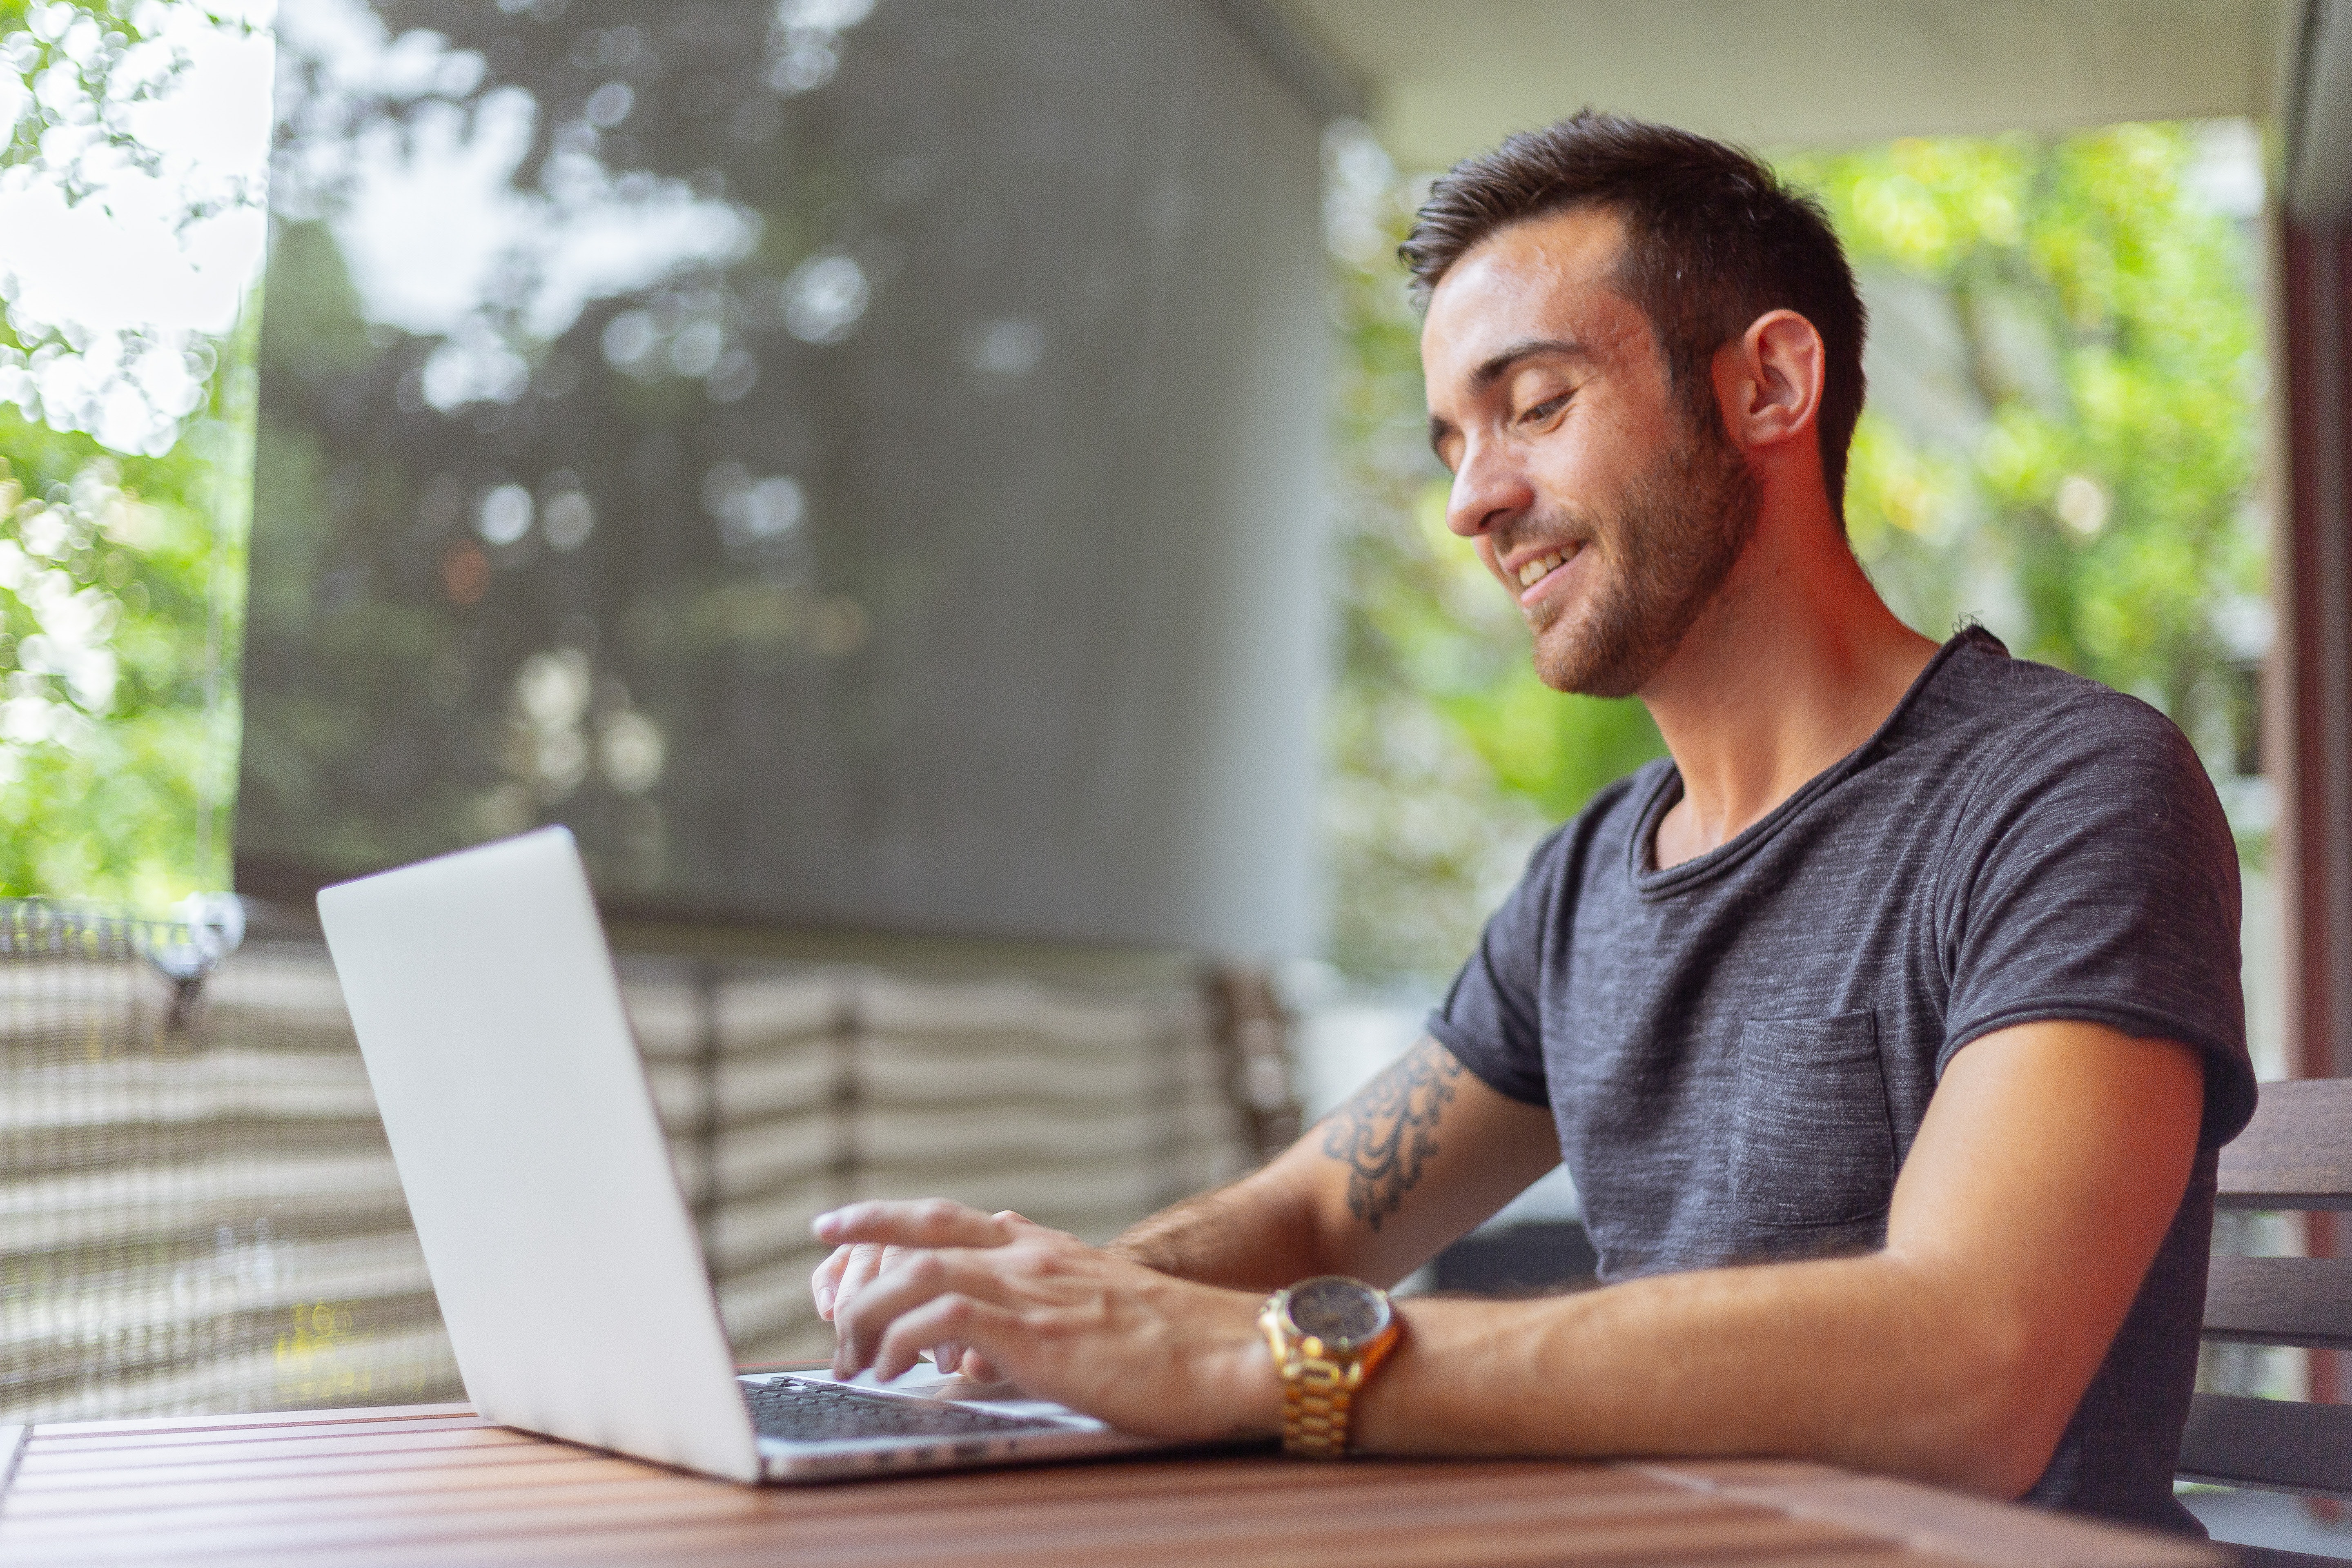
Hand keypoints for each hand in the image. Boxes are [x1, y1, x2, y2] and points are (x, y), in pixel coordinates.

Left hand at [812, 1198, 1281, 1440]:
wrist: (1239, 1352)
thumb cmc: (1185, 1349)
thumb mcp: (1105, 1313)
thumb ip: (1051, 1308)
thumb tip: (999, 1335)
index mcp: (1049, 1250)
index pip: (949, 1219)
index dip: (884, 1218)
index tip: (835, 1226)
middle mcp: (1034, 1257)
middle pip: (920, 1239)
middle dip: (857, 1268)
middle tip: (827, 1316)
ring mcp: (1034, 1289)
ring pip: (918, 1275)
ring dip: (869, 1315)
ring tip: (851, 1357)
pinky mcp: (1036, 1332)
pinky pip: (942, 1320)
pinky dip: (903, 1341)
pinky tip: (890, 1372)